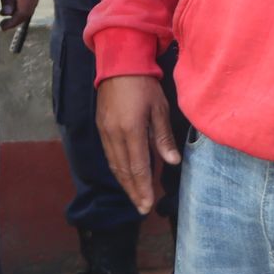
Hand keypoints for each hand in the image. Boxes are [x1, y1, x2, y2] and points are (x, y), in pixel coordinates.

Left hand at [0, 0, 41, 31]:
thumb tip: (7, 13)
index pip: (24, 11)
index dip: (14, 22)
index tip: (3, 26)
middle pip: (30, 9)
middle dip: (18, 18)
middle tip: (5, 24)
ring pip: (33, 1)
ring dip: (22, 10)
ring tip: (8, 15)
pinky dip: (25, 1)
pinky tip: (15, 2)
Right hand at [98, 75, 179, 214]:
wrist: (119, 65)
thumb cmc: (144, 85)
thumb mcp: (159, 109)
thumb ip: (163, 137)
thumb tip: (172, 162)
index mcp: (131, 130)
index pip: (137, 167)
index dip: (143, 187)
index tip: (147, 204)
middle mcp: (114, 134)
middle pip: (123, 170)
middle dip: (133, 190)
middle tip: (141, 208)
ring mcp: (105, 131)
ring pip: (114, 164)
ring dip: (124, 182)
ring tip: (134, 196)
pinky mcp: (101, 127)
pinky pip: (109, 154)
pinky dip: (117, 168)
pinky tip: (124, 175)